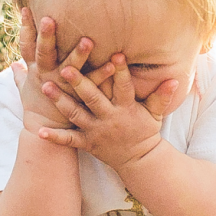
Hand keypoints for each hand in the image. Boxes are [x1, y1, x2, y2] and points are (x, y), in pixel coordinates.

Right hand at [14, 8, 113, 132]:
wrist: (45, 129)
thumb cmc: (36, 104)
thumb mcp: (24, 88)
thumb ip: (20, 74)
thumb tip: (12, 62)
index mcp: (35, 69)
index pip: (27, 45)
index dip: (25, 27)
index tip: (26, 8)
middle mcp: (47, 75)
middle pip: (45, 53)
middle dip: (46, 36)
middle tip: (49, 19)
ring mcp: (63, 86)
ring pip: (70, 68)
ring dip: (79, 54)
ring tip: (88, 39)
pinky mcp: (79, 97)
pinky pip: (92, 84)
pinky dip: (103, 73)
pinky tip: (113, 63)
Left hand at [38, 53, 179, 170]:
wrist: (139, 161)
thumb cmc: (145, 131)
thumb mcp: (155, 114)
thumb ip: (161, 96)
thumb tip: (175, 79)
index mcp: (126, 108)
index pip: (123, 87)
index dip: (121, 71)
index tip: (115, 54)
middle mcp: (109, 119)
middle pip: (93, 98)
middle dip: (80, 82)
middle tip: (65, 67)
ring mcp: (96, 132)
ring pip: (76, 115)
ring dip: (60, 102)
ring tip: (45, 87)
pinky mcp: (87, 144)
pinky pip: (69, 141)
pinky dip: (55, 137)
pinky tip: (39, 132)